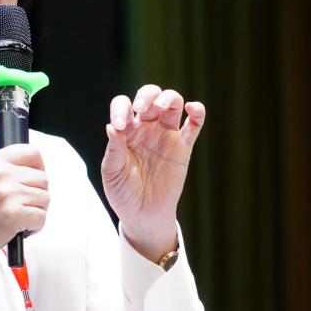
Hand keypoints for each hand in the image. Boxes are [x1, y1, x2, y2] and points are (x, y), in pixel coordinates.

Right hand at [0, 144, 49, 265]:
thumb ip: (4, 170)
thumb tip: (35, 169)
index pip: (32, 152)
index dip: (40, 167)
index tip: (35, 179)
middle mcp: (0, 173)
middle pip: (43, 179)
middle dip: (38, 195)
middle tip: (23, 206)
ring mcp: (8, 193)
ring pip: (45, 198)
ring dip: (37, 211)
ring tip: (19, 218)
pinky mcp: (14, 214)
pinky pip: (42, 217)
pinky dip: (35, 226)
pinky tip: (20, 229)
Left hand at [101, 85, 204, 261]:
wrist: (143, 215)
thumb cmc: (123, 193)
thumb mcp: (112, 172)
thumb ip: (114, 149)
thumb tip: (112, 127)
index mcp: (126, 130)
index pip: (123, 104)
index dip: (120, 109)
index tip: (119, 126)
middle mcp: (146, 127)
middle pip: (151, 95)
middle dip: (148, 95)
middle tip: (142, 108)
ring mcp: (166, 135)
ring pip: (173, 103)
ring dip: (169, 98)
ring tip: (161, 108)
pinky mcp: (183, 147)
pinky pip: (194, 125)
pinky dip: (198, 112)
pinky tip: (193, 109)